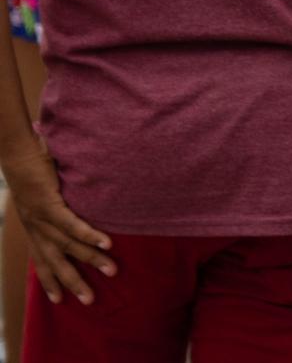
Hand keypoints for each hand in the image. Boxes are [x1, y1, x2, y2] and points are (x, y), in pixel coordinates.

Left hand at [2, 136, 113, 303]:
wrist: (17, 155)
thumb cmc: (32, 171)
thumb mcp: (40, 196)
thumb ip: (53, 207)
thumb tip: (72, 210)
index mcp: (33, 229)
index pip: (41, 261)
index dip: (49, 281)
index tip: (59, 300)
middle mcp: (35, 229)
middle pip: (56, 261)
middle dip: (73, 282)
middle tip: (90, 299)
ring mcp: (41, 218)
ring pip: (67, 246)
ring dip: (90, 260)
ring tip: (111, 269)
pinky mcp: (49, 205)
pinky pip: (71, 225)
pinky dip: (88, 235)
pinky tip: (106, 244)